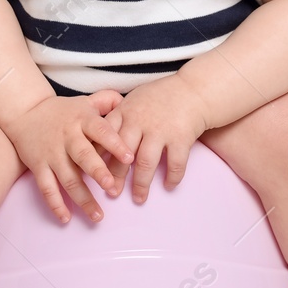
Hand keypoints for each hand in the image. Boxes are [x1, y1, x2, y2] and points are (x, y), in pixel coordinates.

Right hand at [2, 91, 133, 223]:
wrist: (25, 111)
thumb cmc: (63, 111)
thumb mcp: (85, 102)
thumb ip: (106, 101)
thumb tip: (128, 100)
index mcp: (82, 120)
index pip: (101, 131)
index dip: (115, 144)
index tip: (130, 158)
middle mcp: (67, 137)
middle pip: (83, 156)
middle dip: (97, 172)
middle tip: (111, 187)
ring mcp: (51, 153)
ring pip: (67, 178)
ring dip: (82, 198)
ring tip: (98, 216)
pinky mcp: (38, 166)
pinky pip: (46, 188)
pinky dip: (55, 204)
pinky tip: (66, 218)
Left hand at [108, 74, 211, 203]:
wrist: (194, 88)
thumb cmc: (161, 97)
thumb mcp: (134, 100)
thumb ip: (117, 118)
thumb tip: (98, 143)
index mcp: (124, 112)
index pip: (104, 138)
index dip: (98, 158)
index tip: (94, 175)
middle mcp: (140, 121)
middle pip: (121, 154)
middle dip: (115, 177)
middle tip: (113, 193)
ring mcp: (161, 129)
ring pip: (145, 163)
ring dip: (141, 184)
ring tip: (139, 198)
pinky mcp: (181, 136)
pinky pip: (175, 163)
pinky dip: (172, 178)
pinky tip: (169, 186)